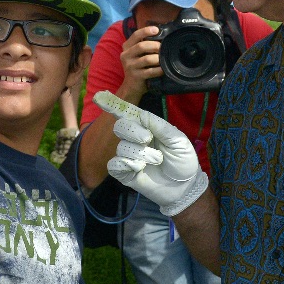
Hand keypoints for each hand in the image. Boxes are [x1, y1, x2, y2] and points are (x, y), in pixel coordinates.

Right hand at [96, 91, 207, 216]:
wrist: (184, 187)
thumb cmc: (183, 161)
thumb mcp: (178, 140)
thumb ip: (160, 126)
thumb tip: (140, 114)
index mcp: (147, 128)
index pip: (128, 114)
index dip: (113, 105)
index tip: (99, 96)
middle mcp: (135, 140)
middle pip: (120, 127)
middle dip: (133, 131)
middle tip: (147, 139)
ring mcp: (128, 156)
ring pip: (121, 147)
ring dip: (140, 153)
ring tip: (156, 161)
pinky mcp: (124, 173)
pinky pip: (114, 164)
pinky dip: (126, 164)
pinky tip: (139, 169)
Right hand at [118, 25, 162, 100]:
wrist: (131, 86)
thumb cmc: (138, 67)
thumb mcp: (136, 54)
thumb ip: (144, 45)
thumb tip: (160, 34)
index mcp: (126, 47)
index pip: (135, 35)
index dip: (146, 31)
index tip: (157, 30)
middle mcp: (126, 55)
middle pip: (142, 46)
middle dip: (155, 46)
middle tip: (163, 48)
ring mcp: (130, 66)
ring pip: (147, 59)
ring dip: (158, 59)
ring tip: (163, 59)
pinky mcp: (135, 76)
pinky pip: (150, 71)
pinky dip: (159, 70)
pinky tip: (163, 70)